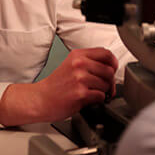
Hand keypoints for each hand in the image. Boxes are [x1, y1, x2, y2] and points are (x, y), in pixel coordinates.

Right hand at [0, 47, 117, 126]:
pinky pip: (101, 96)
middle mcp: (79, 64)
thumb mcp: (70, 65)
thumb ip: (88, 63)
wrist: (40, 99)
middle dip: (110, 82)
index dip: (113, 63)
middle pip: (109, 70)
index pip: (106, 53)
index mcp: (77, 55)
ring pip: (106, 84)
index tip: (113, 70)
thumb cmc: (55, 85)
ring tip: (93, 93)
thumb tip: (110, 68)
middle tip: (105, 87)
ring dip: (103, 92)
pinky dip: (98, 100)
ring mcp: (80, 78)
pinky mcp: (80, 93)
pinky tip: (88, 99)